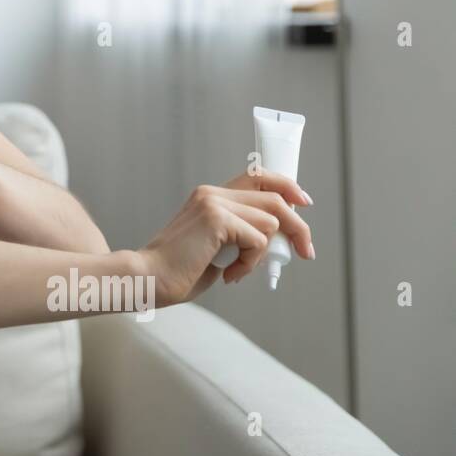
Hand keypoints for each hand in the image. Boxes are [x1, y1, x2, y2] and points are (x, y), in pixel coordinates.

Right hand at [135, 171, 313, 306]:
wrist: (149, 278)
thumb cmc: (179, 271)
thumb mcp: (216, 246)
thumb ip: (240, 234)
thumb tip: (275, 238)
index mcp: (209, 196)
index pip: (257, 176)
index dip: (286, 186)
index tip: (304, 203)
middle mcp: (212, 193)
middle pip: (275, 197)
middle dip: (298, 227)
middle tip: (305, 252)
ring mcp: (214, 203)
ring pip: (271, 221)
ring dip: (262, 254)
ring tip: (237, 269)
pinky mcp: (217, 219)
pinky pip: (258, 240)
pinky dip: (249, 263)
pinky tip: (228, 273)